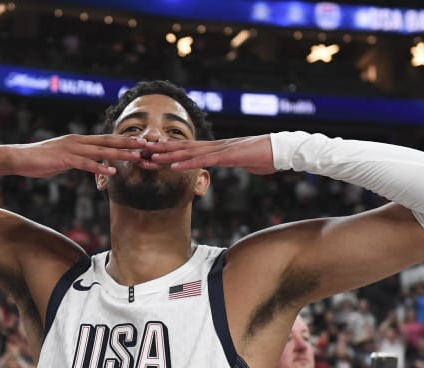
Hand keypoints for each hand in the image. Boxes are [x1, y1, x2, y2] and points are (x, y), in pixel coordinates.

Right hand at [12, 134, 145, 176]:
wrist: (19, 158)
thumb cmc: (40, 160)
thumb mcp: (64, 159)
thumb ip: (78, 160)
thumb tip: (90, 164)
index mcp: (79, 141)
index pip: (106, 139)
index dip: (124, 140)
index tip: (140, 142)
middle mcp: (78, 141)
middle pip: (108, 141)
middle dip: (128, 143)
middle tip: (147, 145)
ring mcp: (71, 149)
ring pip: (101, 151)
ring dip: (120, 154)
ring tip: (136, 157)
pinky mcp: (64, 159)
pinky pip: (86, 164)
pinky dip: (100, 168)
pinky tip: (112, 172)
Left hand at [147, 135, 274, 174]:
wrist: (282, 150)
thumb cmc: (266, 156)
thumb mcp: (245, 161)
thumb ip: (234, 162)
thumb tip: (231, 164)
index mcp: (218, 148)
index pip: (189, 149)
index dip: (170, 149)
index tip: (153, 151)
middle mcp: (215, 146)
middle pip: (183, 148)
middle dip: (161, 150)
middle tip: (141, 150)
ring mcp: (220, 150)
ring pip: (189, 153)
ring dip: (168, 156)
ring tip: (150, 157)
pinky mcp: (227, 156)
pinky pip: (204, 161)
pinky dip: (187, 163)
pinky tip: (174, 166)